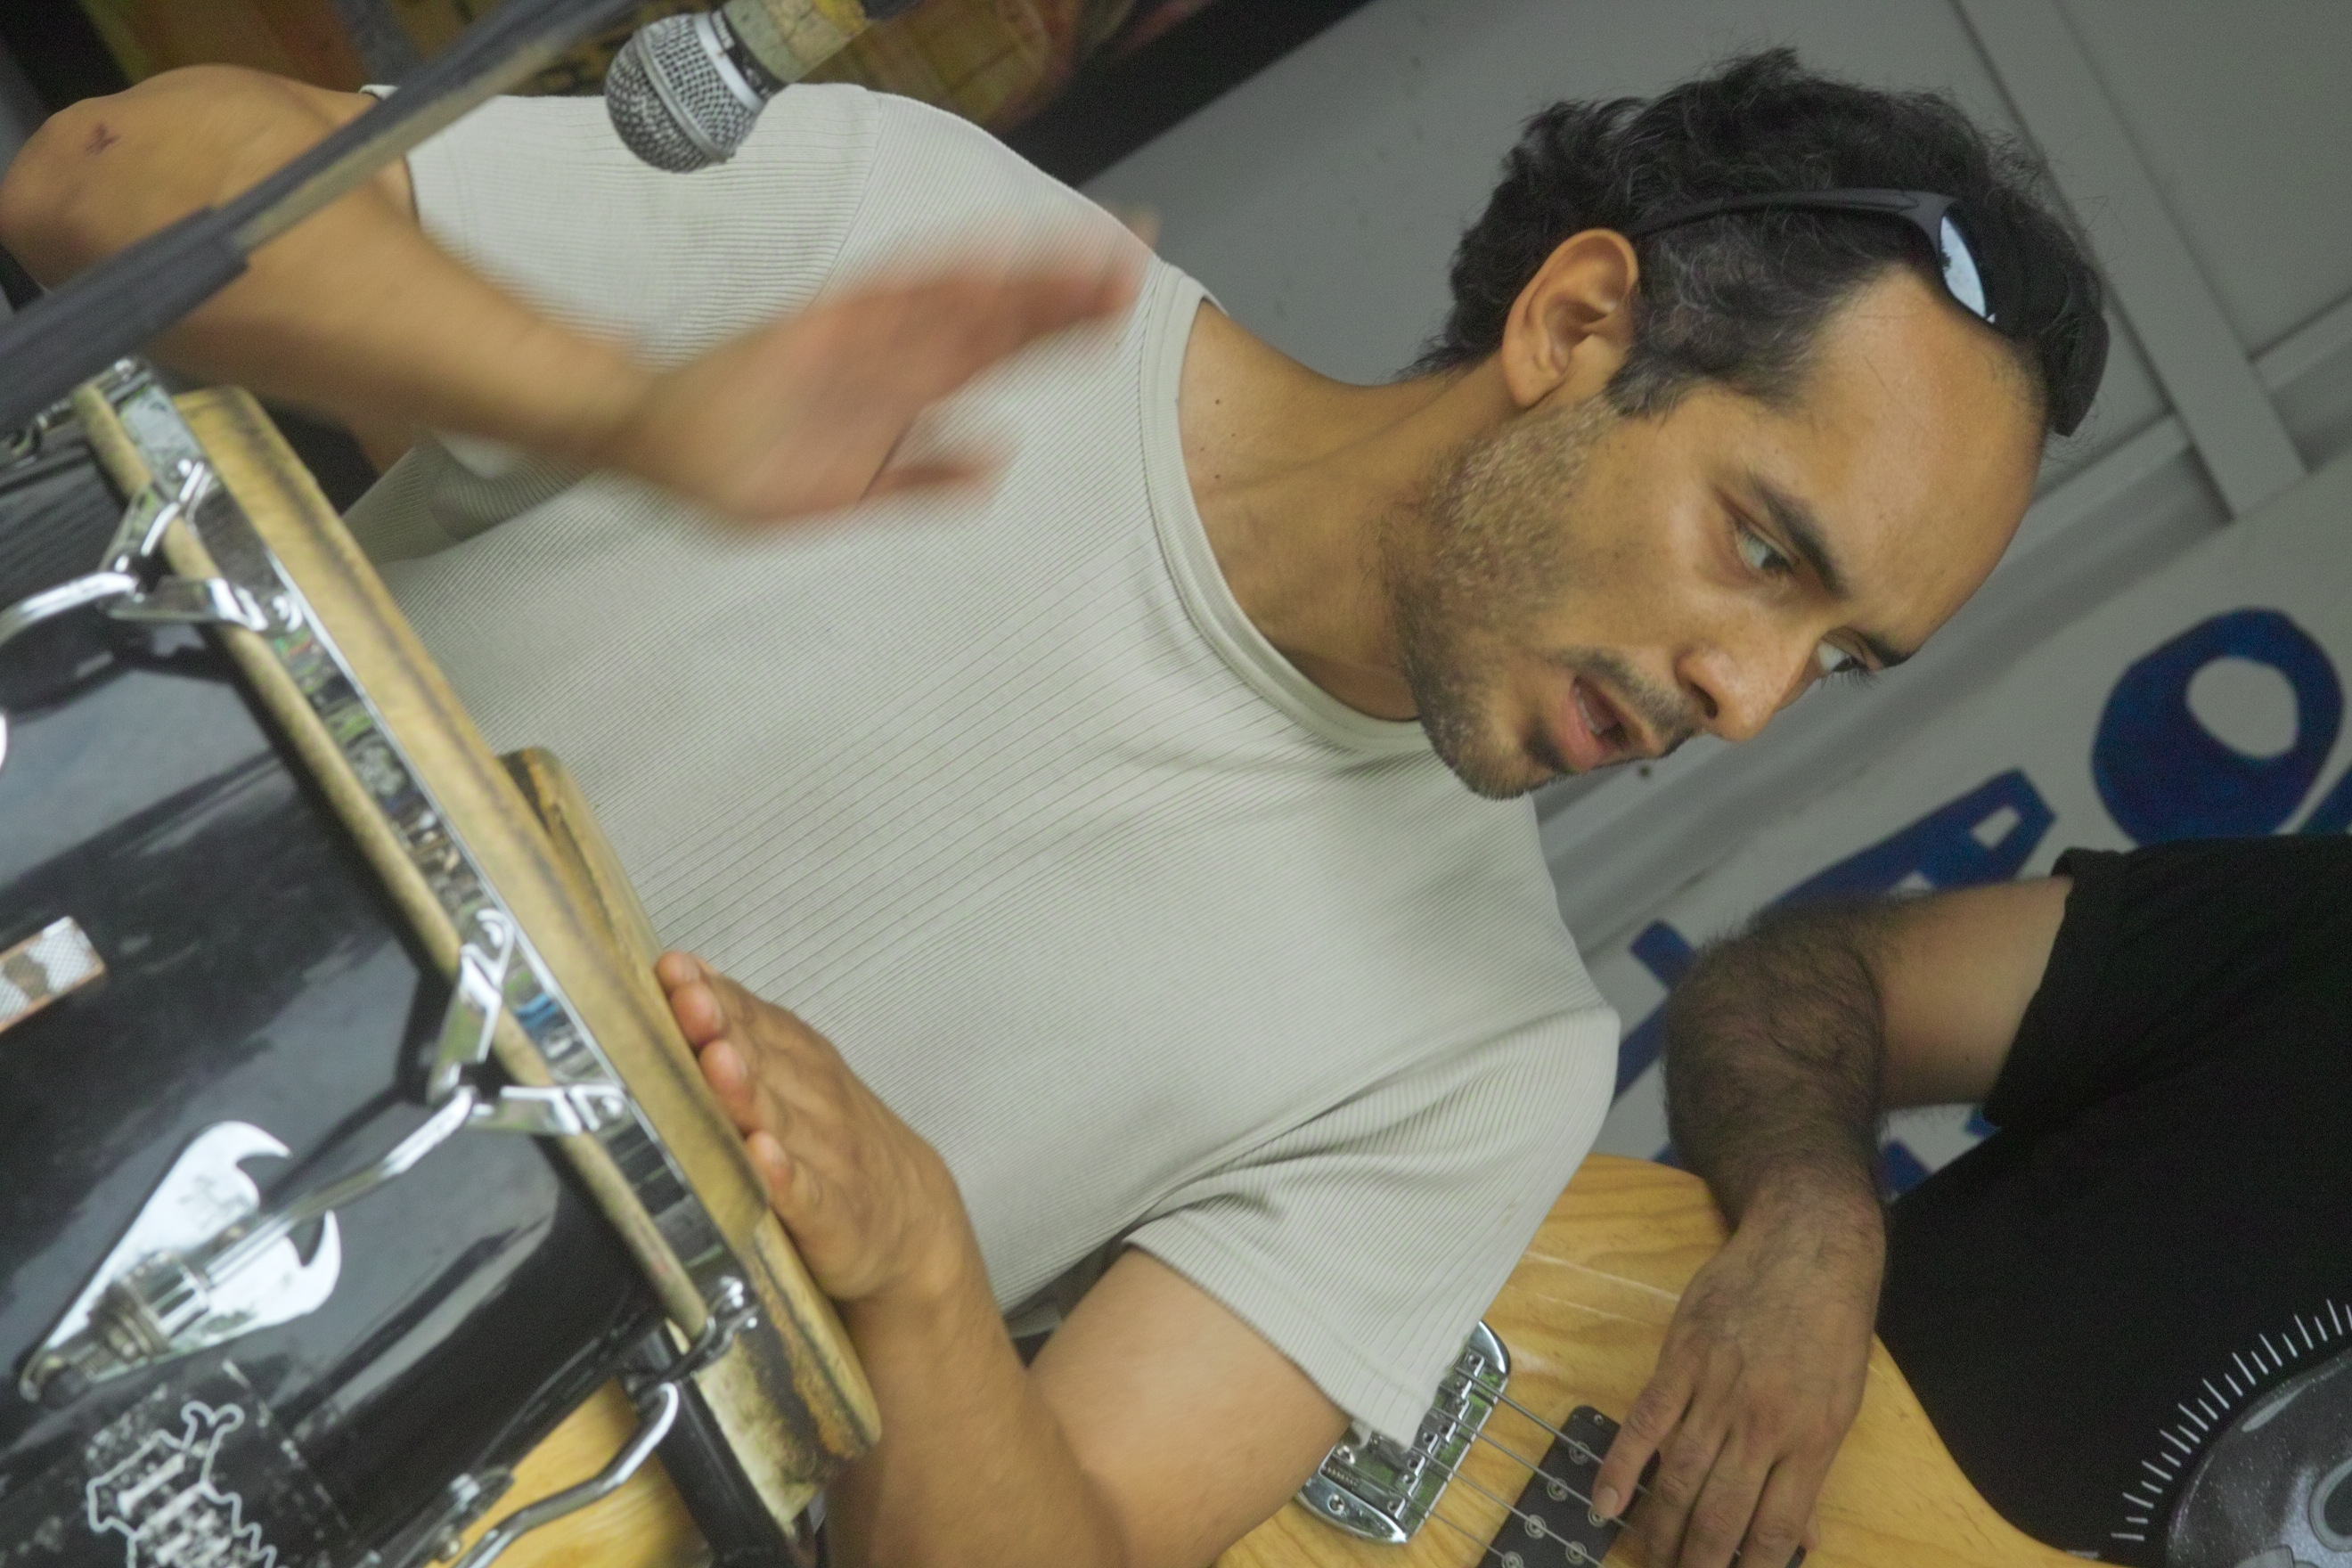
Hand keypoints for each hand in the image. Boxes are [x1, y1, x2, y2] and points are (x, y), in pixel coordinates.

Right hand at [600, 246, 1141, 522]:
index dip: (1061, 327)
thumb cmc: (745, 468)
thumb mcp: (847, 494)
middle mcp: (893, 356)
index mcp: (905, 393)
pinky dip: (938, 283)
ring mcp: (859, 339)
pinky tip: (992, 263)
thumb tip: (997, 462)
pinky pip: (886, 303)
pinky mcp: (818, 330)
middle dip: (1064, 293)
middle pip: (995, 318)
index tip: (1123, 308)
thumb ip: (918, 482)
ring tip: (1090, 260)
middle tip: (1136, 262)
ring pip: (955, 303)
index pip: (999, 351)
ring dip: (1022, 280)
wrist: (650, 440)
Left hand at [658, 951, 966, 1302]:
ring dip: (747, 1092)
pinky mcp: (834, 1216)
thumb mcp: (803, 1077)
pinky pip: (808, 1193)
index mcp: (805, 1065)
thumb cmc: (837, 1144)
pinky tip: (762, 1156)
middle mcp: (818, 1104)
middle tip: (687, 1002)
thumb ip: (750, 1032)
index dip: (718, 997)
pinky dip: (785, 1175)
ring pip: (781, 1120)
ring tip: (716, 1063)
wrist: (918, 1221)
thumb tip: (691, 975)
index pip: (757, 1022)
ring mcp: (829, 1160)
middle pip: (763, 1063)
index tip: (675, 971)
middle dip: (723, 1030)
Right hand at [1590, 1198, 1882, 1567]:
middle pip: (1718, 1514)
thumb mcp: (1841, 1406)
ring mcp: (1716, 1393)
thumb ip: (1811, 1470)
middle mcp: (1761, 1427)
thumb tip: (1794, 1535)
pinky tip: (1606, 1502)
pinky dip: (1621, 1467)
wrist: (1807, 1251)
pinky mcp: (1680, 1363)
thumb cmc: (1830, 1331)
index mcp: (1810, 1444)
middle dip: (1695, 1561)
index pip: (1772, 1530)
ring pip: (1678, 1478)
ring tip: (1646, 1560)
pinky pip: (1645, 1425)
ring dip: (1657, 1528)